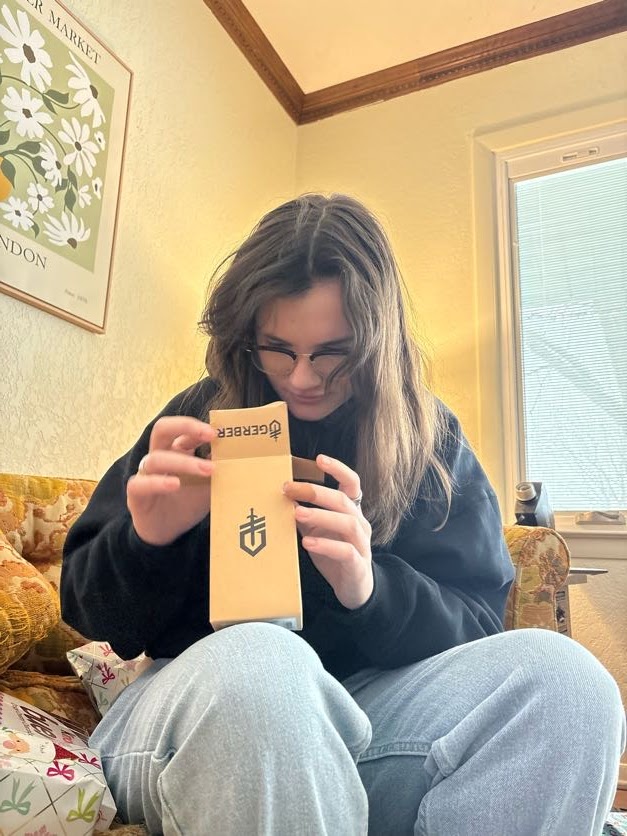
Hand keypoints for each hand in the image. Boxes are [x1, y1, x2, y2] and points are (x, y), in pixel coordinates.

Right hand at [127, 416, 215, 545]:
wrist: (168, 532)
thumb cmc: (188, 503)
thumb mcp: (209, 486)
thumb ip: (219, 471)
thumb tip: (239, 456)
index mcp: (176, 451)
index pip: (184, 430)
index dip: (200, 428)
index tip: (220, 432)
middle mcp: (159, 456)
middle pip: (162, 429)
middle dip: (185, 426)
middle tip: (210, 434)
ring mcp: (145, 473)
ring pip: (157, 458)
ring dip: (184, 462)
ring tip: (208, 470)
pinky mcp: (136, 493)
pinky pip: (141, 484)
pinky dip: (158, 482)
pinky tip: (175, 484)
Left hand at [283, 454, 372, 609]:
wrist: (353, 590)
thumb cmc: (334, 555)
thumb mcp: (316, 531)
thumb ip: (304, 515)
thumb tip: (282, 496)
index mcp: (352, 511)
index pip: (352, 483)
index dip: (338, 469)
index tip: (319, 459)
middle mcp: (360, 524)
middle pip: (343, 501)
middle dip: (316, 492)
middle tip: (290, 489)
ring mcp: (362, 544)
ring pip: (348, 523)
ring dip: (320, 516)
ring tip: (297, 513)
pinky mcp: (358, 564)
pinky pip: (346, 551)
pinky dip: (326, 545)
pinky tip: (308, 542)